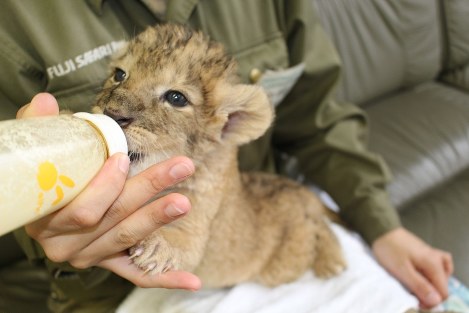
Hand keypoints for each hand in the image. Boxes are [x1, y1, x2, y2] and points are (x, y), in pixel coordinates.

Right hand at [17, 93, 201, 289]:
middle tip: (180, 166)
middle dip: (149, 190)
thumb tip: (45, 100)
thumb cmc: (44, 178)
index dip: (105, 186)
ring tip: (185, 201)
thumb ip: (39, 128)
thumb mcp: (36, 154)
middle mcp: (67, 244)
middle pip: (114, 219)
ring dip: (158, 219)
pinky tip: (192, 281)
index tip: (124, 158)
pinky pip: (138, 275)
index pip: (82, 209)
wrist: (42, 209)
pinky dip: (166, 278)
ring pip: (129, 240)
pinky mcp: (109, 263)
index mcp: (48, 218)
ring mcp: (90, 255)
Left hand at [372, 227, 452, 307]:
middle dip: (430, 292)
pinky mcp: (425, 253)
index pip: (443, 291)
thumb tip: (436, 301)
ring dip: (430, 283)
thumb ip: (419, 285)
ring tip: (416, 284)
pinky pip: (436, 266)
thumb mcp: (402, 270)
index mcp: (433, 264)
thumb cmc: (389, 249)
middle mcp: (437, 259)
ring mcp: (432, 254)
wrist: (381, 230)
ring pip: (441, 276)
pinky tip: (422, 274)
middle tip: (412, 291)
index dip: (431, 299)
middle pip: (442, 284)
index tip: (417, 300)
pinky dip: (431, 274)